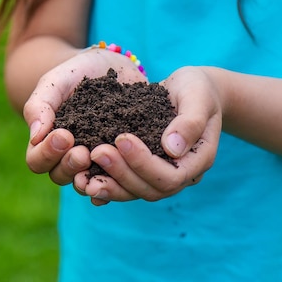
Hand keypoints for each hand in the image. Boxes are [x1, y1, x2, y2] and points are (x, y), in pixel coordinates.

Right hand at [23, 47, 145, 186]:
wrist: (112, 65)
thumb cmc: (77, 73)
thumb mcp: (56, 81)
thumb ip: (40, 105)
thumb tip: (35, 137)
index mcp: (48, 141)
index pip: (37, 161)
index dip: (47, 153)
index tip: (64, 135)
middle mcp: (70, 155)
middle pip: (60, 176)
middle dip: (69, 166)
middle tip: (82, 151)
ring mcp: (96, 160)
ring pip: (88, 182)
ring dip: (91, 177)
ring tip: (100, 157)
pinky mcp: (122, 159)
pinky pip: (117, 180)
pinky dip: (117, 182)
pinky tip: (122, 176)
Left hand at [73, 66, 222, 204]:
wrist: (191, 90)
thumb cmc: (198, 89)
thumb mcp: (198, 97)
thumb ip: (190, 122)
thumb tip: (172, 148)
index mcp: (198, 161)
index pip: (171, 177)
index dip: (144, 163)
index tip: (121, 138)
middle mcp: (181, 175)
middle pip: (150, 190)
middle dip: (121, 173)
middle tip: (97, 151)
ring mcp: (161, 175)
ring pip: (135, 192)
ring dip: (109, 185)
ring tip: (82, 174)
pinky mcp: (144, 169)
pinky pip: (125, 184)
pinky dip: (105, 184)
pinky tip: (84, 179)